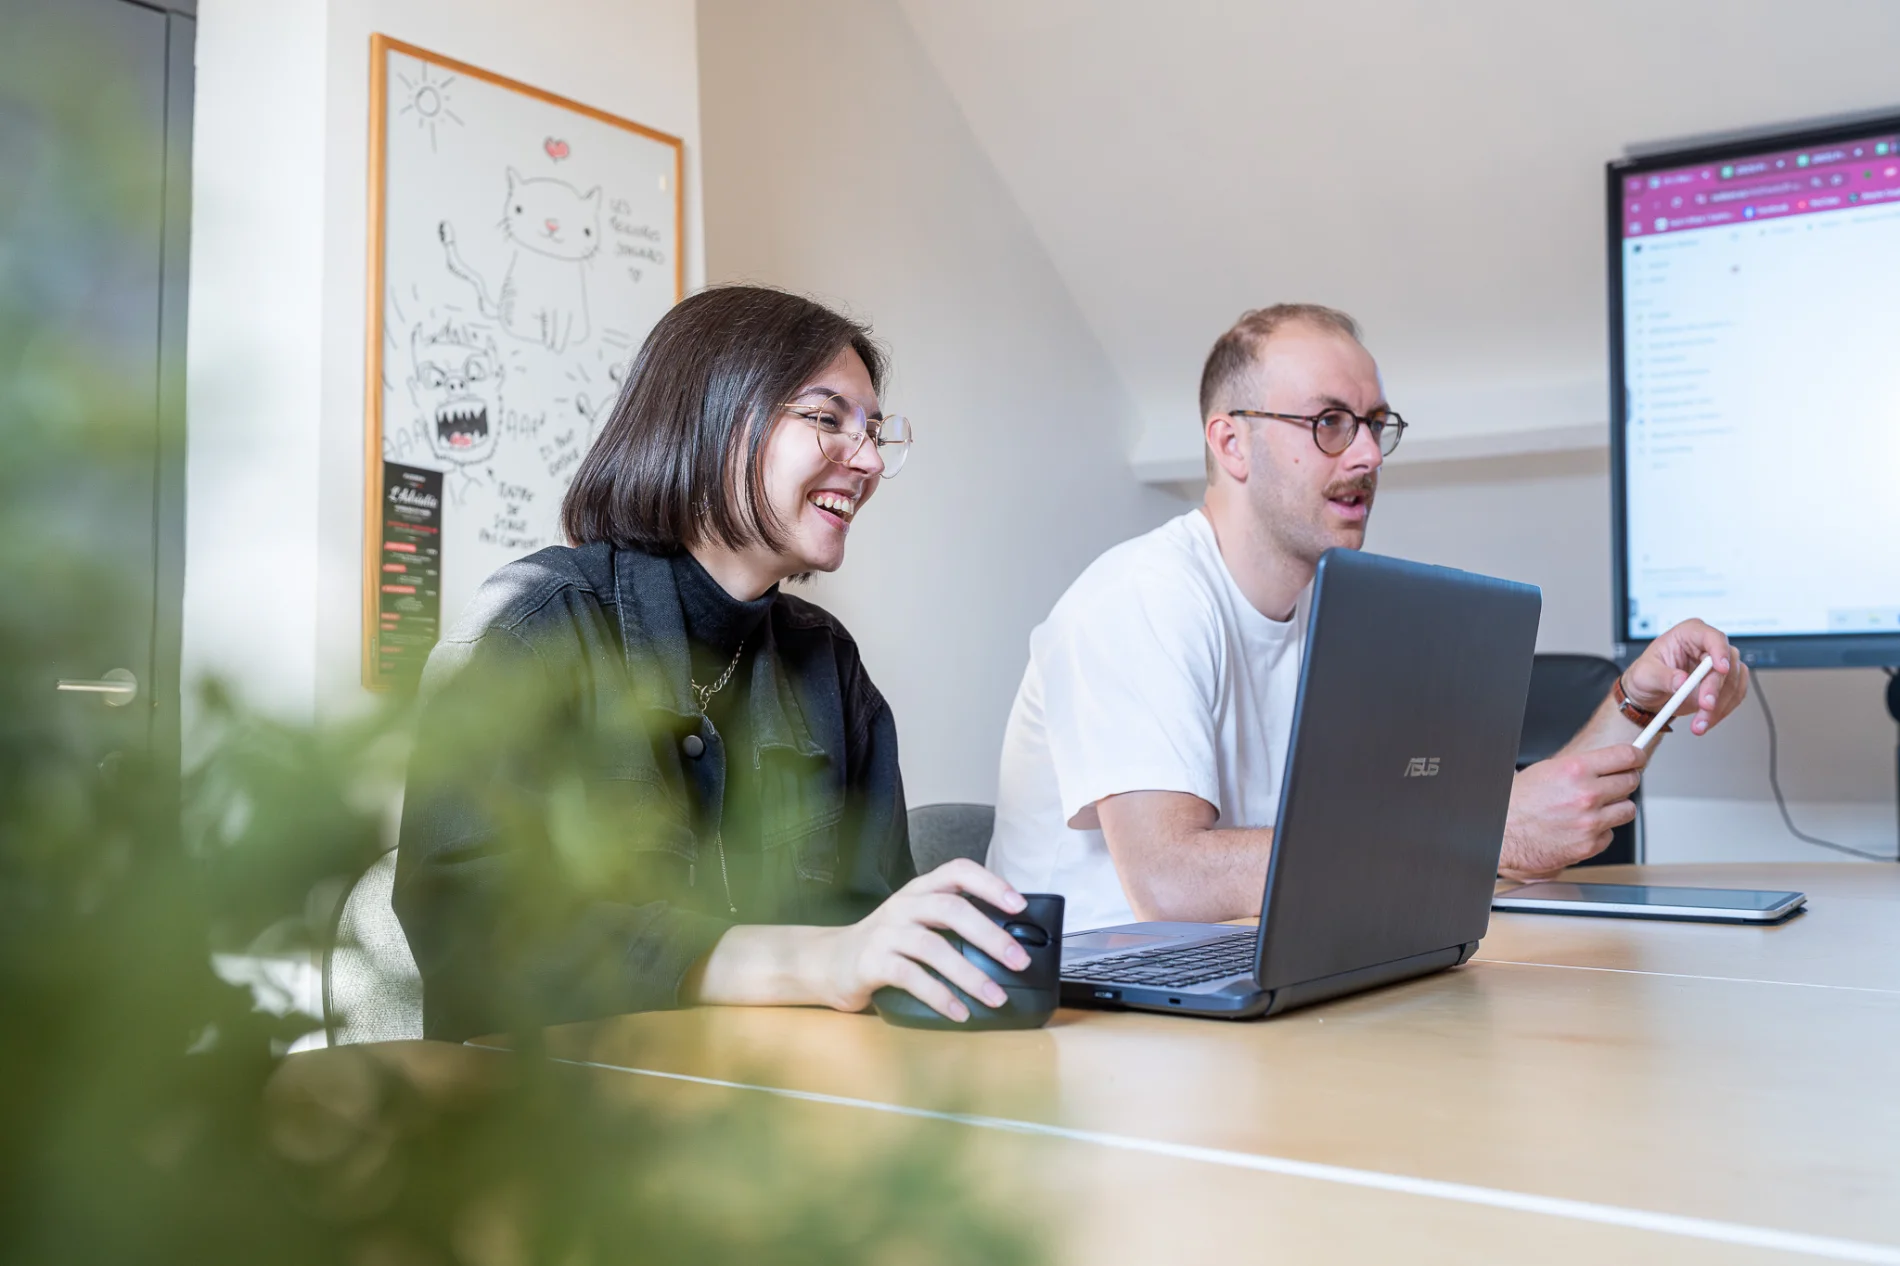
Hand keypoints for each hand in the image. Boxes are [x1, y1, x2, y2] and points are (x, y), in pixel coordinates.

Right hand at [806, 860, 1028, 1022]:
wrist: (829, 962)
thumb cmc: (885, 945)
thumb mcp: (917, 923)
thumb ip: (952, 925)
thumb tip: (1008, 945)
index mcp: (920, 891)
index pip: (958, 871)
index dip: (991, 884)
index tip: (1019, 905)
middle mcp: (903, 906)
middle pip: (952, 909)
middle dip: (991, 935)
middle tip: (1018, 961)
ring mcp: (885, 933)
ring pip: (934, 946)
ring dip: (970, 974)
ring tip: (995, 997)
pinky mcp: (871, 962)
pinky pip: (911, 977)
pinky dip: (939, 996)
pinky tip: (959, 1012)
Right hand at [1499, 744, 1647, 878]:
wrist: (1501, 832)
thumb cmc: (1516, 803)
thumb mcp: (1548, 771)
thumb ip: (1581, 767)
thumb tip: (1606, 764)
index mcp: (1575, 770)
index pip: (1625, 756)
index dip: (1636, 756)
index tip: (1637, 758)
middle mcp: (1586, 795)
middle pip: (1631, 781)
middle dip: (1625, 780)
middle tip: (1615, 783)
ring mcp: (1590, 822)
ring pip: (1627, 810)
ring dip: (1616, 807)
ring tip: (1597, 807)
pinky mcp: (1589, 844)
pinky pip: (1610, 834)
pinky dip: (1601, 831)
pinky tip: (1583, 826)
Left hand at [1622, 619, 1749, 737]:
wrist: (1650, 694)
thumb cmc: (1646, 676)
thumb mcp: (1645, 674)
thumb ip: (1663, 677)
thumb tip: (1682, 680)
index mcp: (1688, 634)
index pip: (1712, 637)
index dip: (1719, 651)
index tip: (1720, 669)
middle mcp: (1707, 646)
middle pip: (1726, 664)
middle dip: (1715, 689)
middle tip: (1705, 706)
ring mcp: (1718, 664)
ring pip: (1733, 683)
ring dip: (1719, 706)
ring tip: (1700, 721)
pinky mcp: (1725, 682)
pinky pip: (1734, 695)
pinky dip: (1722, 710)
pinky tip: (1707, 719)